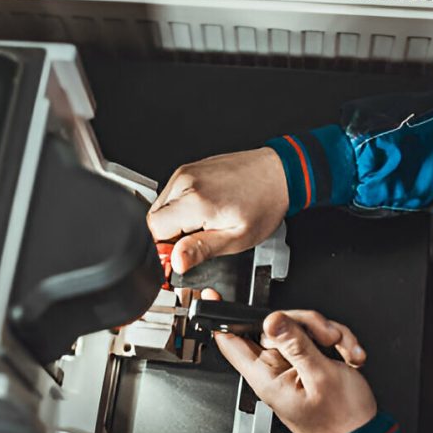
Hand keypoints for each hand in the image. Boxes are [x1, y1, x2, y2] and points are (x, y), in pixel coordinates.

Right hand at [146, 148, 287, 274]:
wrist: (278, 173)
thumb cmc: (264, 204)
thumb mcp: (236, 238)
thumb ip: (201, 250)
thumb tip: (176, 262)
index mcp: (195, 201)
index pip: (155, 230)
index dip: (165, 247)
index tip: (182, 254)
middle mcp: (185, 182)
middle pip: (154, 218)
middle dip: (170, 235)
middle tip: (197, 238)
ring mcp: (185, 173)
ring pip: (161, 206)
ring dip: (174, 221)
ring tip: (203, 222)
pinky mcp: (188, 169)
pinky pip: (171, 194)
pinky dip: (180, 207)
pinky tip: (202, 210)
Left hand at [215, 309, 375, 432]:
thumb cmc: (343, 422)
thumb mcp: (321, 377)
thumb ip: (296, 345)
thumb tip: (272, 320)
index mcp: (266, 377)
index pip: (231, 342)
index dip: (220, 318)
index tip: (212, 298)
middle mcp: (274, 370)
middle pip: (273, 326)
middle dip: (306, 323)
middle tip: (327, 337)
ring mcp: (291, 366)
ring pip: (300, 328)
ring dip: (328, 334)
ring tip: (342, 351)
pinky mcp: (308, 364)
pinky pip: (317, 339)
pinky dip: (338, 344)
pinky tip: (348, 357)